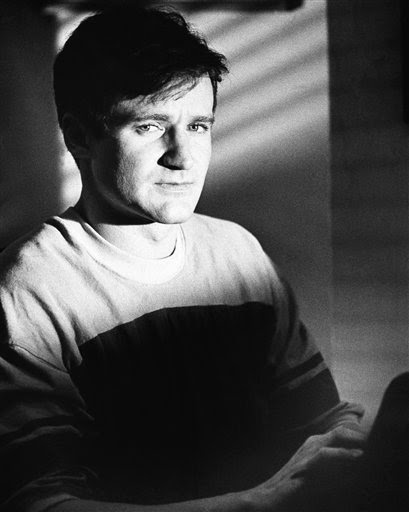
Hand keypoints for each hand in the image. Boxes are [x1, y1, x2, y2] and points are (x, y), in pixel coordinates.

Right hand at [245, 425, 366, 511]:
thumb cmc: (294, 487)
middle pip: (340, 431)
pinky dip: (344, 454)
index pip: (340, 433)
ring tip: (371, 445)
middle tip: (376, 441)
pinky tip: (357, 456)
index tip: (373, 442)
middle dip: (360, 434)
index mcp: (315, 444)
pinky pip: (327, 455)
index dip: (358, 435)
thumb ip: (333, 467)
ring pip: (335, 437)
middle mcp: (312, 443)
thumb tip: (355, 463)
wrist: (269, 496)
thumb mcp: (317, 474)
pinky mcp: (305, 465)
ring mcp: (307, 452)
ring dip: (355, 440)